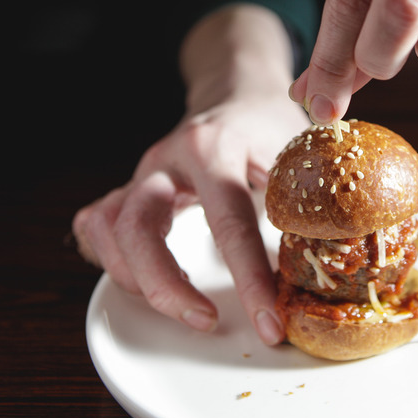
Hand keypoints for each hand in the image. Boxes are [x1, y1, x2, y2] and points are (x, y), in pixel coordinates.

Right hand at [72, 5, 307, 344]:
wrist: (237, 93)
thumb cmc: (269, 127)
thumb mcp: (295, 152)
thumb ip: (301, 203)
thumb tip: (320, 269)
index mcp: (213, 147)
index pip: (228, 222)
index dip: (249, 280)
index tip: (269, 323)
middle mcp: (167, 160)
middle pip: (140, 227)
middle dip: (167, 287)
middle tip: (206, 321)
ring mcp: (142, 174)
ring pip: (108, 228)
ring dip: (136, 279)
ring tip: (182, 306)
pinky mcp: (129, 187)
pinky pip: (96, 224)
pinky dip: (110, 258)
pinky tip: (143, 279)